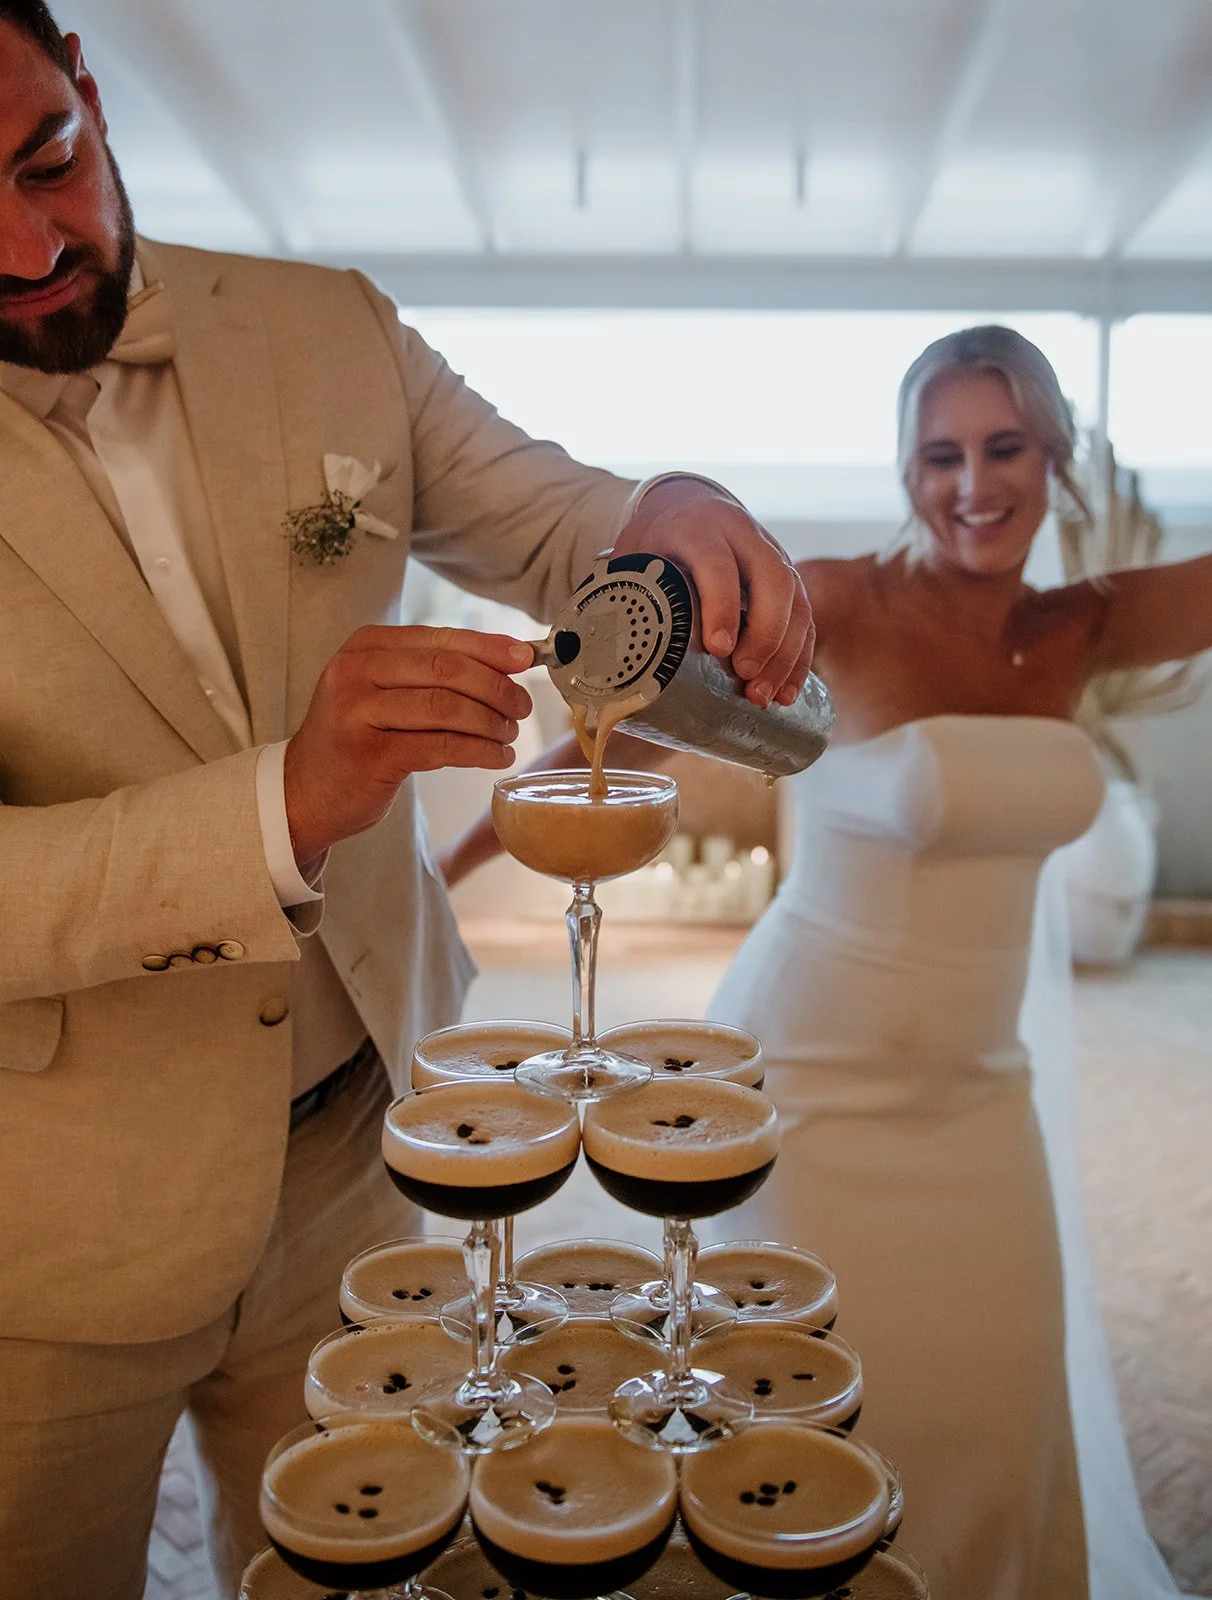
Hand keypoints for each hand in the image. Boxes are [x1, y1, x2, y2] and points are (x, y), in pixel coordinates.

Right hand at [284, 625, 532, 864]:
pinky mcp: (370, 755)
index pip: (440, 639)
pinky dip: (478, 751)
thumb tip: (510, 660)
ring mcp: (358, 712)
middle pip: (447, 670)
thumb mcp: (383, 690)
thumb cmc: (357, 738)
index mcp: (365, 645)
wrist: (303, 791)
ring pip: (446, 707)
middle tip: (522, 707)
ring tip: (509, 735)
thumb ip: (431, 672)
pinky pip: (440, 746)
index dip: (489, 648)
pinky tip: (495, 757)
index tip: (526, 659)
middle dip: (496, 688)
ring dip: (490, 722)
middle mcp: (356, 671)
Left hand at [612, 479, 813, 706]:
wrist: (685, 506)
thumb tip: (597, 665)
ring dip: (786, 654)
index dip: (723, 606)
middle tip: (746, 677)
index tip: (719, 649)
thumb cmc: (655, 543)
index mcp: (698, 527)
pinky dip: (799, 656)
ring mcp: (772, 555)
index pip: (718, 564)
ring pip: (796, 601)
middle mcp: (743, 537)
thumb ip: (620, 599)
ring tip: (765, 697)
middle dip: (765, 635)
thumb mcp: (634, 558)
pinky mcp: (787, 579)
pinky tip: (788, 692)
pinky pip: (805, 617)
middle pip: (773, 580)